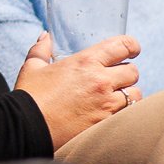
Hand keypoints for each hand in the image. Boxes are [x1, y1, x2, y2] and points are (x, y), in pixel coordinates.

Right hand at [13, 32, 141, 148]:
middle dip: (126, 72)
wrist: (28, 126)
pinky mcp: (106, 123)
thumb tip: (46, 36)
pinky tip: (111, 112)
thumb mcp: (33, 66)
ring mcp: (106, 104)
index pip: (122, 46)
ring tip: (115, 97)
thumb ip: (42, 49)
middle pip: (133, 71)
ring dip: (127, 94)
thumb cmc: (30, 95)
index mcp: (85, 62)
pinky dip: (123, 111)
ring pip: (135, 94)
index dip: (131, 45)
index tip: (132, 49)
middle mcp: (101, 81)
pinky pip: (128, 114)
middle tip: (116, 77)